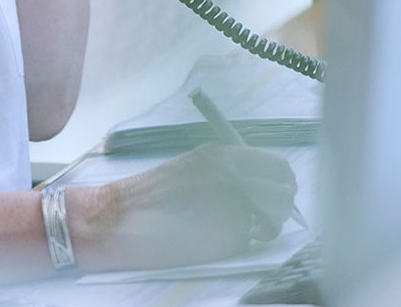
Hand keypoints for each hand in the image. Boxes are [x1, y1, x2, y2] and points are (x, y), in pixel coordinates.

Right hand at [68, 143, 297, 271]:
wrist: (117, 219)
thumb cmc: (149, 195)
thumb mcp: (192, 166)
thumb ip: (228, 170)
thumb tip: (259, 182)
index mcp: (224, 157)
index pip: (278, 165)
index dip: (283, 181)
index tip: (280, 189)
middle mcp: (234, 180)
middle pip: (283, 194)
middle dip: (281, 206)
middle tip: (269, 215)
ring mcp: (233, 210)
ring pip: (273, 220)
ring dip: (267, 226)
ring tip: (248, 229)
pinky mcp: (225, 239)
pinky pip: (249, 241)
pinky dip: (242, 242)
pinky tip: (219, 240)